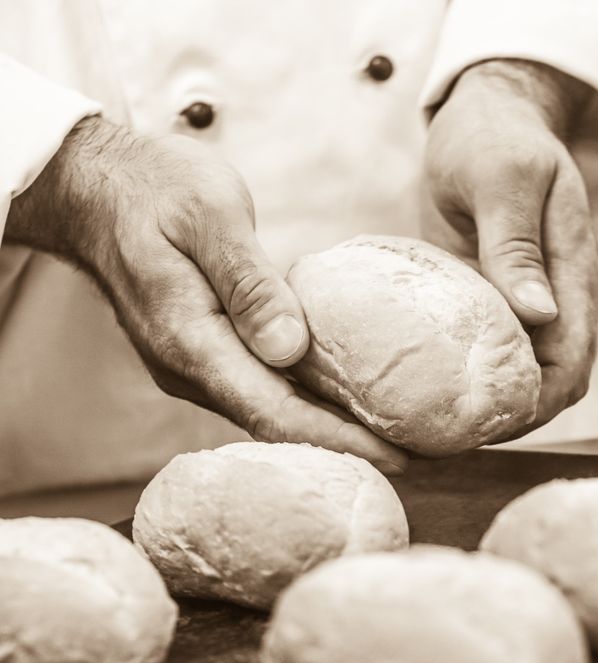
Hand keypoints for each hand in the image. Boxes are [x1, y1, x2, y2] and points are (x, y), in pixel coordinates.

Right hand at [6, 117, 406, 473]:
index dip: (339, 440)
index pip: (276, 412)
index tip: (399, 457)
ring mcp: (196, 365)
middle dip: (348, 447)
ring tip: (399, 436)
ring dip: (332, 429)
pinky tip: (351, 400)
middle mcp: (191, 369)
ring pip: (272, 412)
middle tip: (421, 456)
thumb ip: (248, 283)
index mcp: (191, 342)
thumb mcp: (208, 216)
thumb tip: (291, 349)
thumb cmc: (153, 189)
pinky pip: (264, 389)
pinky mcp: (208, 352)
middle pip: (279, 425)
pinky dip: (310, 401)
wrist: (94, 188)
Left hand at [423, 60, 597, 432]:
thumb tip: (537, 314)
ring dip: (489, 406)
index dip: (539, 403)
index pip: (572, 361)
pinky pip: (488, 353)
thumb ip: (516, 244)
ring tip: (431, 429)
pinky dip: (465, 378)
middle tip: (448, 439)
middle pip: (553, 384)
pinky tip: (421, 390)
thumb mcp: (502, 179)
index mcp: (570, 273)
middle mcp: (554, 298)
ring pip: (523, 377)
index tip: (491, 423)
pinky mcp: (491, 301)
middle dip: (513, 420)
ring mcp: (525, 303)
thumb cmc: (493, 139)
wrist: (484, 118)